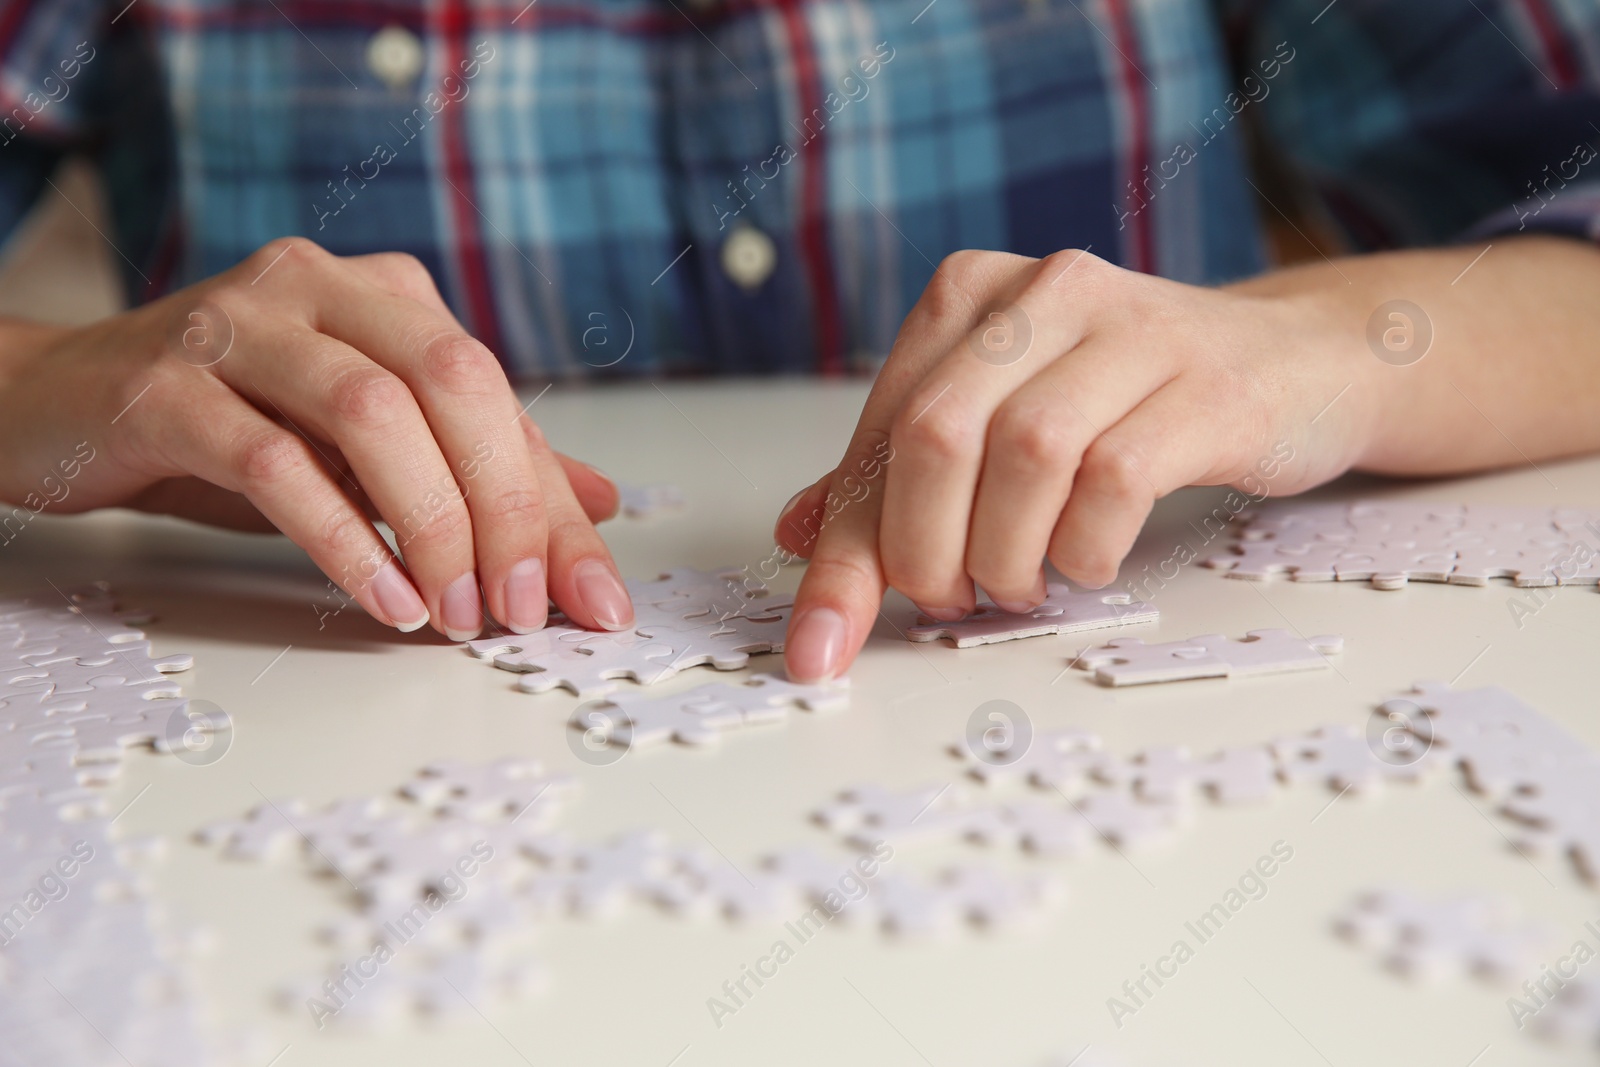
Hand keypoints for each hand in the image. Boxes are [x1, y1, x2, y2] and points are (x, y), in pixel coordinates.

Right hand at [0, 238, 633, 639]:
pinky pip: (274, 463)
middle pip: (453, 383)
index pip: (497, 397)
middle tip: (520, 607)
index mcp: (386, 294)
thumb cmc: (228, 421)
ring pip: (371, 413)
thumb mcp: (366, 446)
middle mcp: (320, 289)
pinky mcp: (165, 387)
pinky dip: (341, 538)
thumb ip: (479, 465)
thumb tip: (602, 506)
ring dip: (430, 525)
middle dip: (504, 508)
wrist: (52, 404)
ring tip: (455, 611)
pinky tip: (383, 597)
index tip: (593, 596)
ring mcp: (238, 328)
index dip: (553, 503)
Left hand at [774, 248, 1378, 681]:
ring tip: (1019, 585)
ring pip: (1025, 456)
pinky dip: (1085, 545)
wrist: (1295, 365)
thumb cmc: (1129, 402)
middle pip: (937, 437)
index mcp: (971, 296)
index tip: (818, 647)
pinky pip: (1117, 478)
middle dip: (923, 552)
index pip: (880, 432)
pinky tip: (1087, 561)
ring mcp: (1133, 328)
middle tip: (949, 601)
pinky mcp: (1208, 385)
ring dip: (1007, 554)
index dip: (844, 552)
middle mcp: (1044, 292)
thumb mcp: (1005, 416)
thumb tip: (796, 537)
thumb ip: (902, 471)